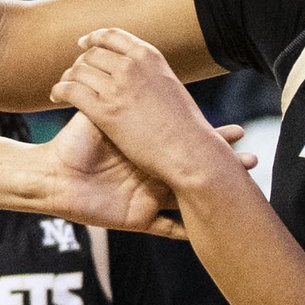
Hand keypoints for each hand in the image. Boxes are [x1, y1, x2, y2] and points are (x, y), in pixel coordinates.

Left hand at [39, 105, 253, 238]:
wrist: (52, 178)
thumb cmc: (74, 144)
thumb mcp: (104, 118)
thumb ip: (123, 101)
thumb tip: (138, 71)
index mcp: (147, 152)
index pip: (184, 144)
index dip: (210, 139)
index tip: (239, 131)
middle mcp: (152, 177)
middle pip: (194, 172)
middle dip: (222, 167)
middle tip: (251, 162)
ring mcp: (149, 200)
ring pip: (189, 200)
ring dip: (215, 198)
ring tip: (243, 192)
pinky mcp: (138, 221)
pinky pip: (168, 230)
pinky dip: (189, 231)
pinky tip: (213, 232)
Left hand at [52, 29, 244, 196]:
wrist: (190, 150)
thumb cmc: (185, 126)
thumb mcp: (169, 85)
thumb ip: (148, 73)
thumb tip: (136, 72)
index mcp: (148, 56)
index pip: (111, 36)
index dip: (93, 39)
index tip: (82, 45)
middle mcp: (130, 66)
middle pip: (91, 54)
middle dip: (80, 63)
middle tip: (74, 75)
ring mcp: (117, 87)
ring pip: (78, 71)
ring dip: (68, 77)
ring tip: (64, 87)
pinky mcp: (104, 111)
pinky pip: (71, 91)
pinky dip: (59, 90)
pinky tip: (56, 96)